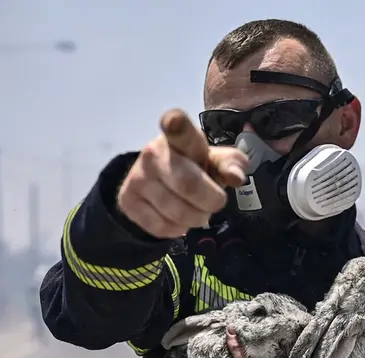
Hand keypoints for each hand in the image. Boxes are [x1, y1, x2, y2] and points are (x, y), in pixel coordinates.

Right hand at [117, 109, 248, 238]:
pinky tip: (178, 219)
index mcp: (178, 137)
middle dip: (211, 202)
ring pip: (177, 213)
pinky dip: (177, 229)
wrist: (158, 180)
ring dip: (196, 219)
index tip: (173, 121)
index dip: (176, 124)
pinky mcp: (128, 201)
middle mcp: (153, 153)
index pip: (178, 129)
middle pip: (188, 185)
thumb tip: (236, 177)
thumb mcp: (216, 161)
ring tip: (196, 210)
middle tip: (214, 202)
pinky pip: (161, 227)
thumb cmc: (195, 166)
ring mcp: (137, 177)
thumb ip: (231, 164)